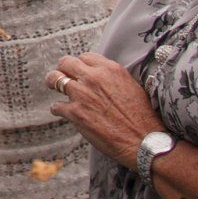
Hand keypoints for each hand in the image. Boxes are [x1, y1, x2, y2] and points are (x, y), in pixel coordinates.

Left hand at [48, 52, 163, 168]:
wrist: (144, 141)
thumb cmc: (142, 117)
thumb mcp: (131, 86)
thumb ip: (112, 78)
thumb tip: (98, 76)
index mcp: (110, 69)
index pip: (85, 57)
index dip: (80, 64)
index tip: (78, 71)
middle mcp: (94, 78)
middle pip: (66, 63)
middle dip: (62, 69)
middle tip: (60, 76)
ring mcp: (82, 94)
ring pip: (55, 80)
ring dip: (53, 84)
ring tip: (52, 86)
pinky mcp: (75, 112)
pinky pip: (56, 106)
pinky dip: (57, 109)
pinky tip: (61, 112)